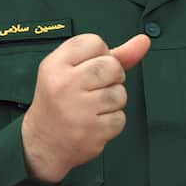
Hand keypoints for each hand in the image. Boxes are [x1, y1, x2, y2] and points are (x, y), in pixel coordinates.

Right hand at [20, 33, 150, 183]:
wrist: (41, 143)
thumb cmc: (60, 101)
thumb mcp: (73, 70)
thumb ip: (112, 54)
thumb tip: (143, 41)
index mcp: (55, 64)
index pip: (95, 42)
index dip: (100, 55)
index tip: (88, 69)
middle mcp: (65, 84)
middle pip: (112, 66)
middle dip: (112, 77)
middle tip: (93, 89)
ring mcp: (78, 109)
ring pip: (120, 93)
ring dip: (113, 101)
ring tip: (92, 108)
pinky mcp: (91, 131)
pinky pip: (120, 118)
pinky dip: (112, 122)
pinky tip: (94, 123)